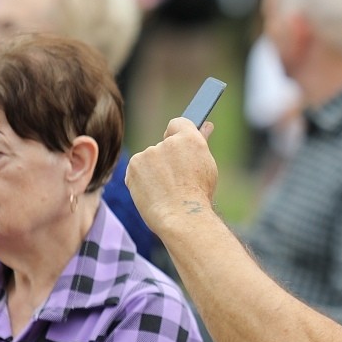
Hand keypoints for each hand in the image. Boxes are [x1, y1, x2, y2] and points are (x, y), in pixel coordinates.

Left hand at [126, 118, 217, 233]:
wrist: (182, 218)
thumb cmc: (199, 197)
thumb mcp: (206, 168)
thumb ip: (201, 145)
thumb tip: (207, 126)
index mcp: (190, 139)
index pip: (179, 123)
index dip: (178, 135)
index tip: (179, 147)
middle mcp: (169, 142)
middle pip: (163, 144)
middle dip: (167, 158)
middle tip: (175, 180)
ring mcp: (149, 153)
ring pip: (150, 159)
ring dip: (154, 170)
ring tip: (166, 191)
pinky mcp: (134, 165)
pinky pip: (137, 169)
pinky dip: (142, 180)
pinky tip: (153, 193)